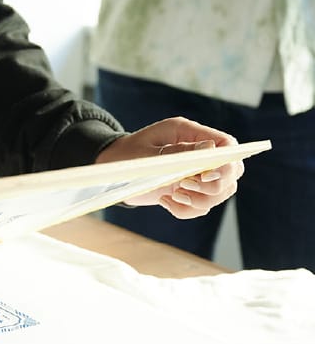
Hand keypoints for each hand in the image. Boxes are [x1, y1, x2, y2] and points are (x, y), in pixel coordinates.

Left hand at [95, 117, 244, 218]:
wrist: (111, 169)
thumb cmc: (125, 155)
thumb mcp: (147, 152)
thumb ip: (178, 151)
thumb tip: (211, 148)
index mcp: (189, 133)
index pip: (227, 145)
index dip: (226, 162)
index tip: (206, 175)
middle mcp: (199, 154)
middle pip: (231, 173)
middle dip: (213, 186)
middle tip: (183, 186)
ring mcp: (195, 174)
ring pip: (220, 194)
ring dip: (199, 201)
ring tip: (172, 195)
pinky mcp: (187, 192)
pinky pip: (201, 208)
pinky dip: (186, 210)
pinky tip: (165, 201)